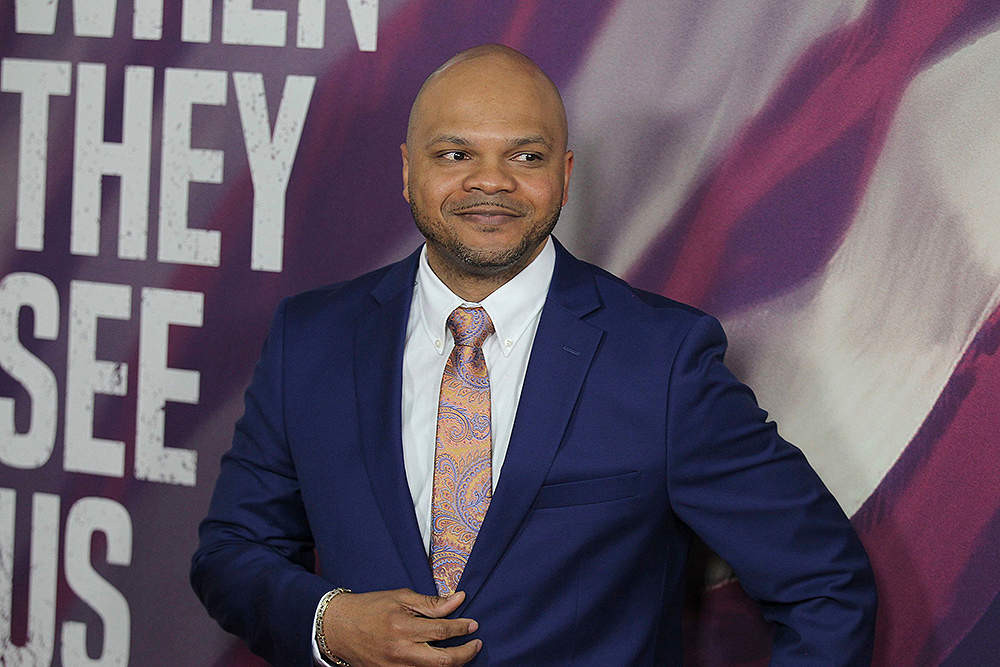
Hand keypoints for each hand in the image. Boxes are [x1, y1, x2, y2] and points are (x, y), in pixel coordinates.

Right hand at [321, 588, 481, 665]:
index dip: (461, 628)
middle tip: (476, 644)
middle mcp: (401, 651)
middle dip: (465, 654)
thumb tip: (458, 599)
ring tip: (463, 653)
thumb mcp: (400, 597)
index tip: (473, 624)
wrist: (339, 627)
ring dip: (453, 665)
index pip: (442, 630)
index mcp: (403, 627)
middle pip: (442, 661)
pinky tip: (441, 661)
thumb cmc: (370, 607)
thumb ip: (431, 602)